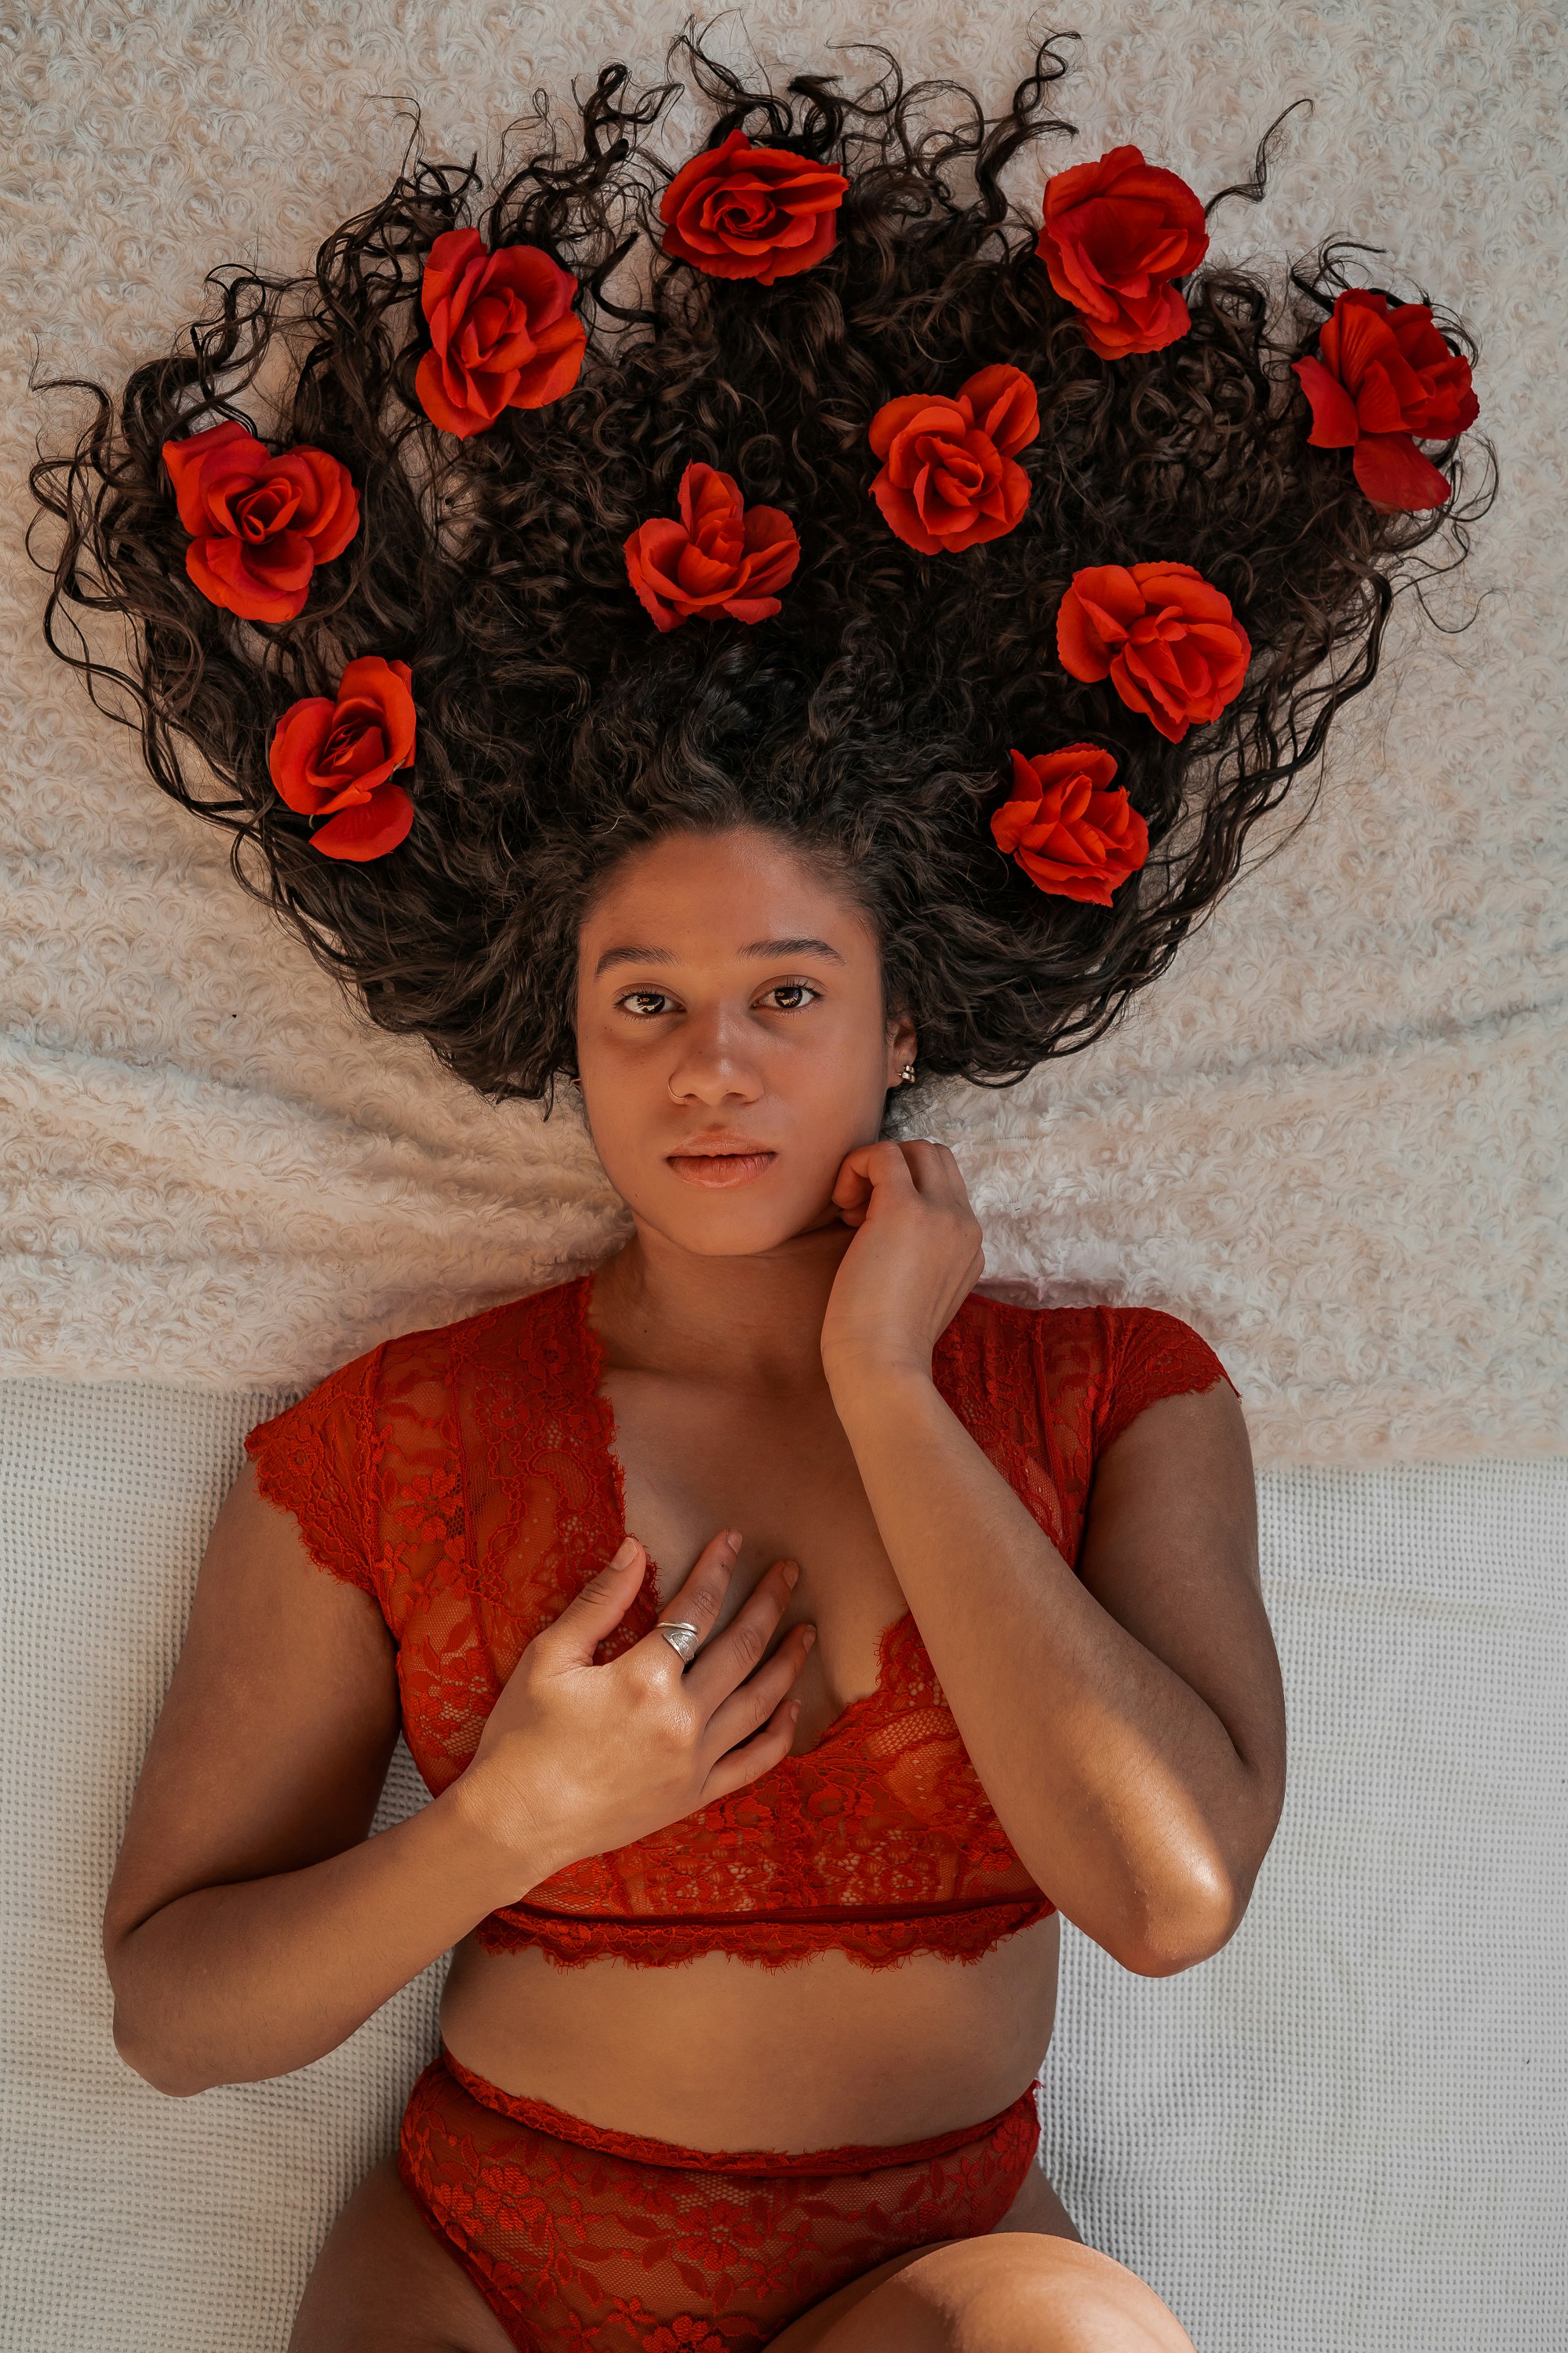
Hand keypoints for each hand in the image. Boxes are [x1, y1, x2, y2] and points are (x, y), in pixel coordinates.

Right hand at [455, 1531, 814, 1900]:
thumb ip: (599, 1603)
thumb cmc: (521, 1738)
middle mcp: (682, 1719)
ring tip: (806, 1630)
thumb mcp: (549, 1659)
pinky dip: (778, 1732)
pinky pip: (753, 1762)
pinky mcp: (694, 1797)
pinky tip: (791, 1706)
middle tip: (789, 1571)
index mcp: (645, 1678)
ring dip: (787, 1661)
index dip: (717, 1568)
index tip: (733, 1538)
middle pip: (742, 1648)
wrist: (513, 1824)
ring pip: (760, 1701)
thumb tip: (635, 1548)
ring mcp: (694, 1762)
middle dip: (768, 1602)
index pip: (696, 1608)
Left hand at [820, 1139, 984, 1388]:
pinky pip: (883, 1154)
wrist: (882, 1368)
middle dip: (895, 1170)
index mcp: (970, 1247)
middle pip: (937, 1158)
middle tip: (859, 1211)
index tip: (869, 1230)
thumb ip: (918, 1259)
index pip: (945, 1188)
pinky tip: (841, 1205)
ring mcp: (941, 1215)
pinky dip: (855, 1166)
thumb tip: (880, 1230)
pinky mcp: (905, 1210)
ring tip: (851, 1210)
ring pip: (917, 1148)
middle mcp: (965, 1225)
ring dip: (877, 1165)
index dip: (904, 1194)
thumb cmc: (885, 1344)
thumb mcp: (918, 1295)